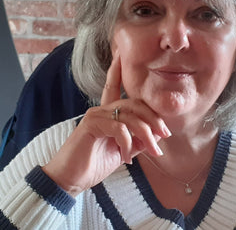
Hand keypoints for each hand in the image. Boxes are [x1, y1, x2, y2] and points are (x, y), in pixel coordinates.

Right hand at [42, 51, 170, 196]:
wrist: (70, 179)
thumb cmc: (94, 164)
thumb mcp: (123, 151)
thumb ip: (138, 140)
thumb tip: (157, 135)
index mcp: (107, 114)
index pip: (114, 87)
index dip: (116, 71)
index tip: (120, 54)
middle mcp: (100, 110)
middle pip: (134, 103)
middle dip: (153, 118)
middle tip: (164, 134)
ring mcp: (95, 115)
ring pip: (129, 115)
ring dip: (146, 133)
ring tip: (153, 149)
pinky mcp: (90, 125)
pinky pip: (118, 127)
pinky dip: (127, 141)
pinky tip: (126, 155)